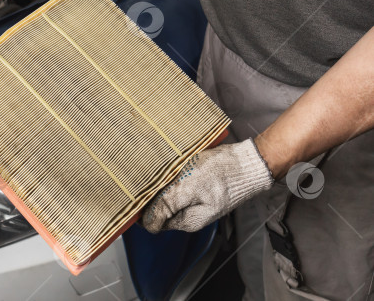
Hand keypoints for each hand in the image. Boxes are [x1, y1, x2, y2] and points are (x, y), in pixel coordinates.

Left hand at [142, 139, 273, 232]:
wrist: (249, 162)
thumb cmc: (222, 174)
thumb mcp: (189, 189)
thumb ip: (167, 206)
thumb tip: (147, 224)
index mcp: (186, 221)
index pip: (153, 220)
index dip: (143, 208)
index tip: (137, 190)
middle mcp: (189, 214)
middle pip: (159, 207)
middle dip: (152, 193)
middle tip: (150, 175)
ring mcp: (194, 201)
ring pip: (167, 195)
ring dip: (162, 183)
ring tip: (163, 168)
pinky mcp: (199, 188)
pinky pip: (179, 185)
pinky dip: (173, 176)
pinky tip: (175, 165)